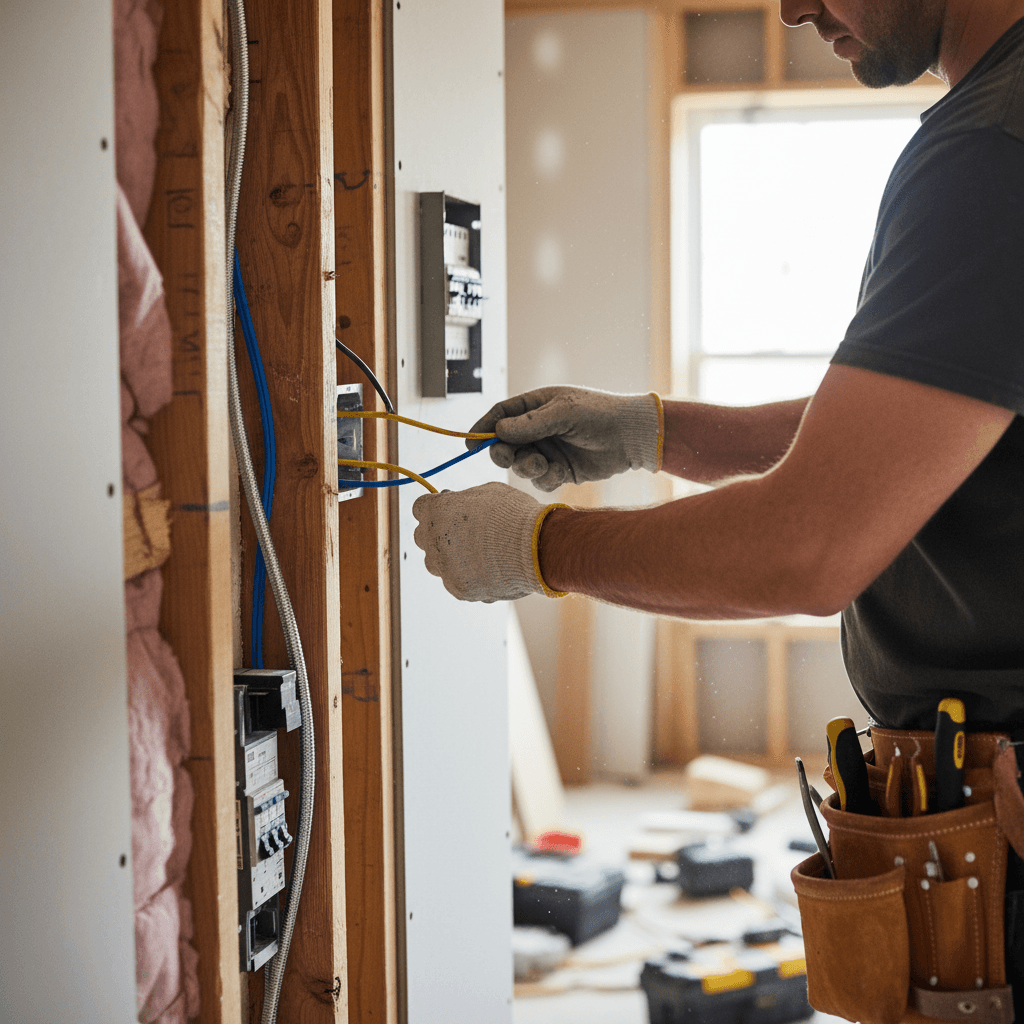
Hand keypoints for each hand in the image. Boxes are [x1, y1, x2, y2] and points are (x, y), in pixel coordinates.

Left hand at [412, 482, 565, 601]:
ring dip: (450, 558)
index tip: (447, 510)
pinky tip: (491, 568)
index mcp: (436, 510)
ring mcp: (445, 568)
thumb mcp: (488, 492)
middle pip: (422, 537)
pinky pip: (457, 582)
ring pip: (436, 564)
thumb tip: (456, 502)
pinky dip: (469, 577)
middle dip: (437, 534)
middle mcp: (433, 540)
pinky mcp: (459, 589)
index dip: (435, 508)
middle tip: (463, 532)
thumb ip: (464, 499)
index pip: (420, 508)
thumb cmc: (515, 514)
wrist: (537, 548)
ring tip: (479, 553)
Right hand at [468, 386, 661, 491]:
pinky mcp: (561, 470)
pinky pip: (541, 480)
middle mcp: (539, 429)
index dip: (483, 428)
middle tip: (506, 457)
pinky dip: (546, 479)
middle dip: (502, 452)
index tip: (470, 443)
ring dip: (527, 467)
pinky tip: (561, 472)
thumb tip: (498, 431)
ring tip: (542, 464)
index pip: (501, 415)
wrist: (631, 437)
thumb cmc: (599, 414)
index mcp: (536, 406)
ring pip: (521, 465)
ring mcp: (549, 450)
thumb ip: (530, 424)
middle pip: (505, 444)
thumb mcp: (563, 413)